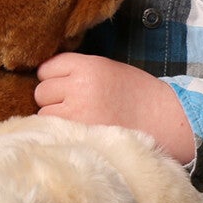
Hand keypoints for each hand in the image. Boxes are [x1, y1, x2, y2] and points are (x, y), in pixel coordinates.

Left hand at [35, 52, 195, 163]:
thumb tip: (44, 77)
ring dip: (54, 116)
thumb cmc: (134, 92)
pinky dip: (60, 131)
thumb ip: (77, 70)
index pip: (47, 68)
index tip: (66, 84)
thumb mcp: (107, 68)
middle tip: (73, 103)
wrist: (162, 118)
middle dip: (52, 97)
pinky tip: (78, 130)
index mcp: (88, 67)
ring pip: (43, 113)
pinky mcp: (80, 135)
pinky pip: (53, 131)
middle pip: (41, 91)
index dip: (54, 76)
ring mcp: (77, 114)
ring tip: (78, 118)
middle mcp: (79, 88)